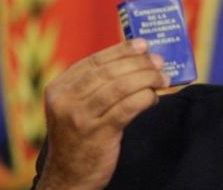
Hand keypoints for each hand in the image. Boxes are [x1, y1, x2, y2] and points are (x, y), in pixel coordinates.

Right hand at [36, 39, 169, 189]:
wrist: (69, 176)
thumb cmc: (81, 136)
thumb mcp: (77, 106)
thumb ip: (97, 85)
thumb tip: (137, 60)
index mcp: (59, 87)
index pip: (95, 61)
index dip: (122, 50)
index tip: (143, 44)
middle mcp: (66, 100)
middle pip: (109, 71)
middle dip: (139, 63)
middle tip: (159, 62)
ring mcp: (80, 117)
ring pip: (120, 87)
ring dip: (147, 79)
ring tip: (163, 78)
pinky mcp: (97, 133)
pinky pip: (128, 108)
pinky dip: (145, 98)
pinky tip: (154, 98)